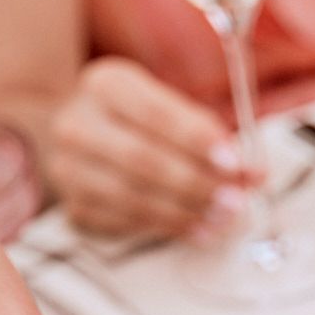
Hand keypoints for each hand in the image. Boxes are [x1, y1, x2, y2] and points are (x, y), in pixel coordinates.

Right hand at [44, 58, 258, 237]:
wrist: (78, 132)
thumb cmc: (136, 118)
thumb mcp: (163, 102)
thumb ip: (201, 128)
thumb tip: (246, 168)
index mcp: (106, 85)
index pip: (155, 114)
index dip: (196, 140)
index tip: (233, 163)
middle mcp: (77, 124)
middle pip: (142, 160)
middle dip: (195, 183)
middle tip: (235, 199)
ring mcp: (69, 168)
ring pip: (133, 196)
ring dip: (185, 211)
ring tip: (222, 218)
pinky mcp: (74, 205)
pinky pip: (125, 223)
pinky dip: (166, 228)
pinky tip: (197, 230)